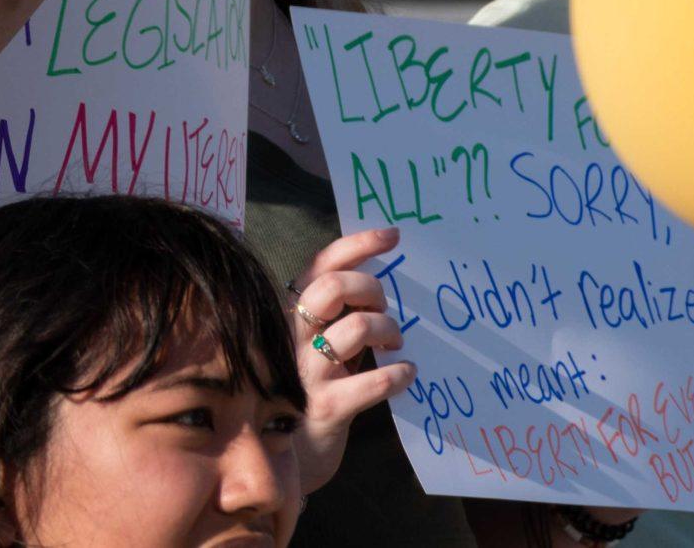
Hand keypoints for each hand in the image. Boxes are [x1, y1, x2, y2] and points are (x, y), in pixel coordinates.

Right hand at [289, 227, 414, 493]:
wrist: (286, 458)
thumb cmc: (307, 393)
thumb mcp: (312, 347)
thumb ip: (333, 319)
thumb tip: (378, 286)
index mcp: (290, 316)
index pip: (320, 266)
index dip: (356, 245)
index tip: (392, 235)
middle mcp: (292, 337)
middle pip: (334, 288)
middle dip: (371, 289)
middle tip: (386, 308)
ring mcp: (308, 372)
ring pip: (356, 329)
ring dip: (388, 330)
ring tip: (396, 343)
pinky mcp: (328, 407)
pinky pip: (372, 381)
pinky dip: (397, 374)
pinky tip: (406, 374)